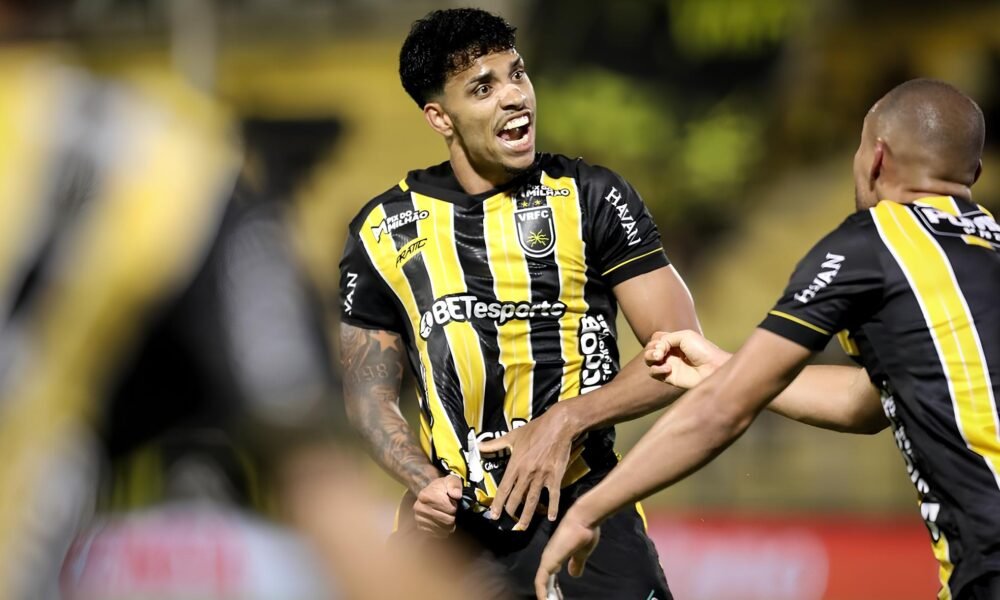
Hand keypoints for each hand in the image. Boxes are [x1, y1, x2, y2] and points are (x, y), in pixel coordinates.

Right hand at [413, 474, 462, 537]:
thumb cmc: (442, 487)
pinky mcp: (421, 528)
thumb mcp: (451, 480)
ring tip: (448, 515)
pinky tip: (443, 522)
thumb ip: (455, 485)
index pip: (450, 508)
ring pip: (444, 529)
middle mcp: (419, 508)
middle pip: (447, 520)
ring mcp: (419, 519)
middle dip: (453, 516)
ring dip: (450, 524)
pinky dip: (444, 530)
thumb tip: (457, 495)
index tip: (453, 502)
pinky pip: (438, 534)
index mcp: (426, 495)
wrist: (430, 493)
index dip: (455, 506)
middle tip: (452, 511)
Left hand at [478, 406, 577, 529]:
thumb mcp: (513, 435)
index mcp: (515, 464)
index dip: (498, 503)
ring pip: (532, 500)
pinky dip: (553, 507)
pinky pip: (554, 496)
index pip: (504, 488)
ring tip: (522, 526)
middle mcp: (527, 474)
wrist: (558, 426)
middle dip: (510, 511)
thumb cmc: (535, 429)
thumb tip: (478, 446)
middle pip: (516, 497)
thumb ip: (495, 443)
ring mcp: (542, 477)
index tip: (493, 514)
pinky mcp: (555, 477)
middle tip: (507, 521)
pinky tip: (551, 517)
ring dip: (527, 515)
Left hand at [533, 508, 600, 599]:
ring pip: (541, 583)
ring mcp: (548, 558)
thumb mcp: (582, 553)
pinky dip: (542, 592)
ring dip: (545, 595)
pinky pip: (541, 581)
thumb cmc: (585, 532)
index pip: (549, 576)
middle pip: (544, 581)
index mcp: (555, 556)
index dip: (552, 588)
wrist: (584, 518)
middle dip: (549, 594)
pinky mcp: (549, 560)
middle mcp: (548, 557)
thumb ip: (576, 563)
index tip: (558, 597)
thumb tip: (574, 574)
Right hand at [644, 329, 729, 387]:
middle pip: (649, 349)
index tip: (663, 342)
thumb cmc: (702, 350)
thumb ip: (666, 338)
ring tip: (659, 357)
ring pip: (648, 361)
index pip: (656, 339)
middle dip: (651, 348)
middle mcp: (671, 353)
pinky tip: (669, 368)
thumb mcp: (684, 336)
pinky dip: (656, 369)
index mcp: (675, 342)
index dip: (656, 340)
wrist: (712, 368)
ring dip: (649, 356)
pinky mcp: (669, 378)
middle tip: (660, 351)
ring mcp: (669, 365)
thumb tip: (656, 349)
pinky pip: (653, 373)